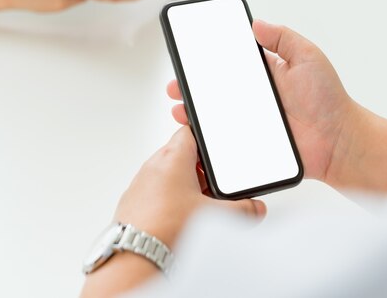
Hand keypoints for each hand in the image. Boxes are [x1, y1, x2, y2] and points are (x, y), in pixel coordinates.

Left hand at [114, 126, 265, 246]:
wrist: (135, 255)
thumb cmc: (167, 227)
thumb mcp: (214, 216)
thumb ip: (241, 210)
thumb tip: (253, 207)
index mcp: (173, 157)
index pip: (189, 132)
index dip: (204, 137)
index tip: (214, 148)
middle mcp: (153, 165)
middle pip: (181, 156)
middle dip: (199, 170)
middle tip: (214, 186)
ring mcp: (140, 183)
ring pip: (168, 175)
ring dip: (184, 185)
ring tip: (198, 205)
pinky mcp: (133, 201)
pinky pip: (155, 191)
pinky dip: (168, 199)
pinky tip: (179, 218)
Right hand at [167, 20, 358, 184]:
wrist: (341, 142)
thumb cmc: (330, 100)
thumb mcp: (308, 58)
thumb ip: (283, 38)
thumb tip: (256, 23)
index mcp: (265, 74)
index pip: (230, 65)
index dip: (208, 62)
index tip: (189, 58)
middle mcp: (254, 98)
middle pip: (216, 91)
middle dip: (192, 88)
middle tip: (176, 87)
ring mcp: (251, 122)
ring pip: (215, 116)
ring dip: (194, 113)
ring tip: (180, 110)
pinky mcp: (252, 143)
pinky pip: (226, 141)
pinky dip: (208, 139)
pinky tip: (196, 134)